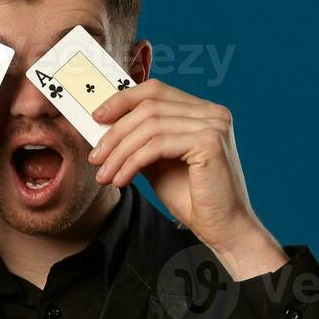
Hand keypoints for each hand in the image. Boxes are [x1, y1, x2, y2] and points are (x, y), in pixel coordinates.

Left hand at [88, 79, 286, 280]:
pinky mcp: (210, 142)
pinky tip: (122, 179)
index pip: (156, 90)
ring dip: (120, 152)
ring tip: (105, 175)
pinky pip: (157, 145)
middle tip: (96, 157)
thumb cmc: (192, 198)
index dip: (123, 100)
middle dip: (115, 133)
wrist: (222, 228)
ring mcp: (214, 125)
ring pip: (149, 126)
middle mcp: (212, 113)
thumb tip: (106, 127)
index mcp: (203, 112)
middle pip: (149, 106)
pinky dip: (133, 162)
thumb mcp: (158, 163)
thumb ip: (140, 141)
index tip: (97, 118)